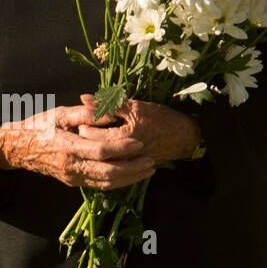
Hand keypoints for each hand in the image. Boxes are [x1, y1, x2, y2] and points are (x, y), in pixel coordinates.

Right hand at [0, 101, 156, 190]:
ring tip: (147, 169)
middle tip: (151, 160)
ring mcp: (72, 177)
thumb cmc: (38, 126)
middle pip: (108, 173)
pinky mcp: (73, 181)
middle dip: (133, 168)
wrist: (17, 149)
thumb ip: (87, 113)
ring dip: (129, 178)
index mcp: (67, 147)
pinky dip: (118, 181)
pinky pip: (99, 185)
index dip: (123, 148)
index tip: (140, 143)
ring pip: (106, 183)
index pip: (101, 151)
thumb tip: (111, 112)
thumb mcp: (60, 113)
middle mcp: (71, 167)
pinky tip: (131, 174)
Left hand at [75, 94, 201, 163]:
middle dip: (86, 136)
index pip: (89, 134)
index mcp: (122, 139)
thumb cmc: (161, 119)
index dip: (83, 123)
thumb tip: (84, 98)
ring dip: (95, 146)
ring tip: (97, 134)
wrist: (183, 138)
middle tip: (86, 124)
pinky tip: (107, 144)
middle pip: (92, 148)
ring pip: (100, 158)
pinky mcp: (130, 169)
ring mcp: (127, 165)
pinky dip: (106, 154)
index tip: (84, 116)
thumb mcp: (135, 107)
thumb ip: (109, 103)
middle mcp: (123, 156)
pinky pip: (111, 164)